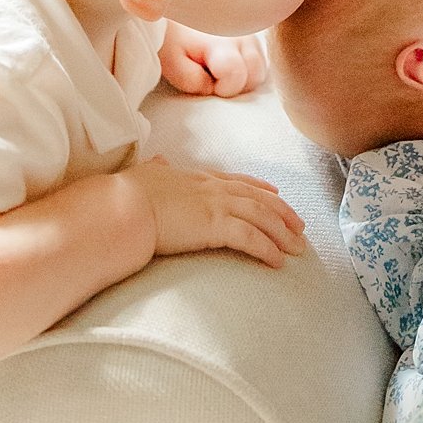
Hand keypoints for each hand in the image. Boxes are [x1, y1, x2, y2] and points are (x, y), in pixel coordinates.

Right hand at [127, 157, 305, 266]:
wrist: (122, 208)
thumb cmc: (126, 194)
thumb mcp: (144, 174)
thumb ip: (156, 169)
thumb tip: (159, 160)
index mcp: (197, 178)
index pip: (237, 181)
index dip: (260, 187)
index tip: (277, 193)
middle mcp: (212, 188)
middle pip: (259, 198)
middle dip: (283, 213)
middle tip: (300, 227)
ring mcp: (215, 206)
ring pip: (261, 217)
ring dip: (283, 234)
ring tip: (297, 249)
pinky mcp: (214, 226)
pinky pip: (250, 238)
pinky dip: (267, 249)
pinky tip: (278, 261)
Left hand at [157, 22, 266, 97]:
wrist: (177, 7)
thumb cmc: (173, 36)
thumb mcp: (172, 62)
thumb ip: (192, 80)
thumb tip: (212, 88)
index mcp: (221, 44)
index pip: (237, 76)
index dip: (223, 88)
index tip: (207, 80)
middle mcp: (242, 35)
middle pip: (255, 74)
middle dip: (237, 84)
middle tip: (215, 78)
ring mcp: (250, 31)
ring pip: (261, 66)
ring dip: (245, 75)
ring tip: (222, 70)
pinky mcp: (253, 29)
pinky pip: (261, 56)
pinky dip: (248, 65)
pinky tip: (230, 60)